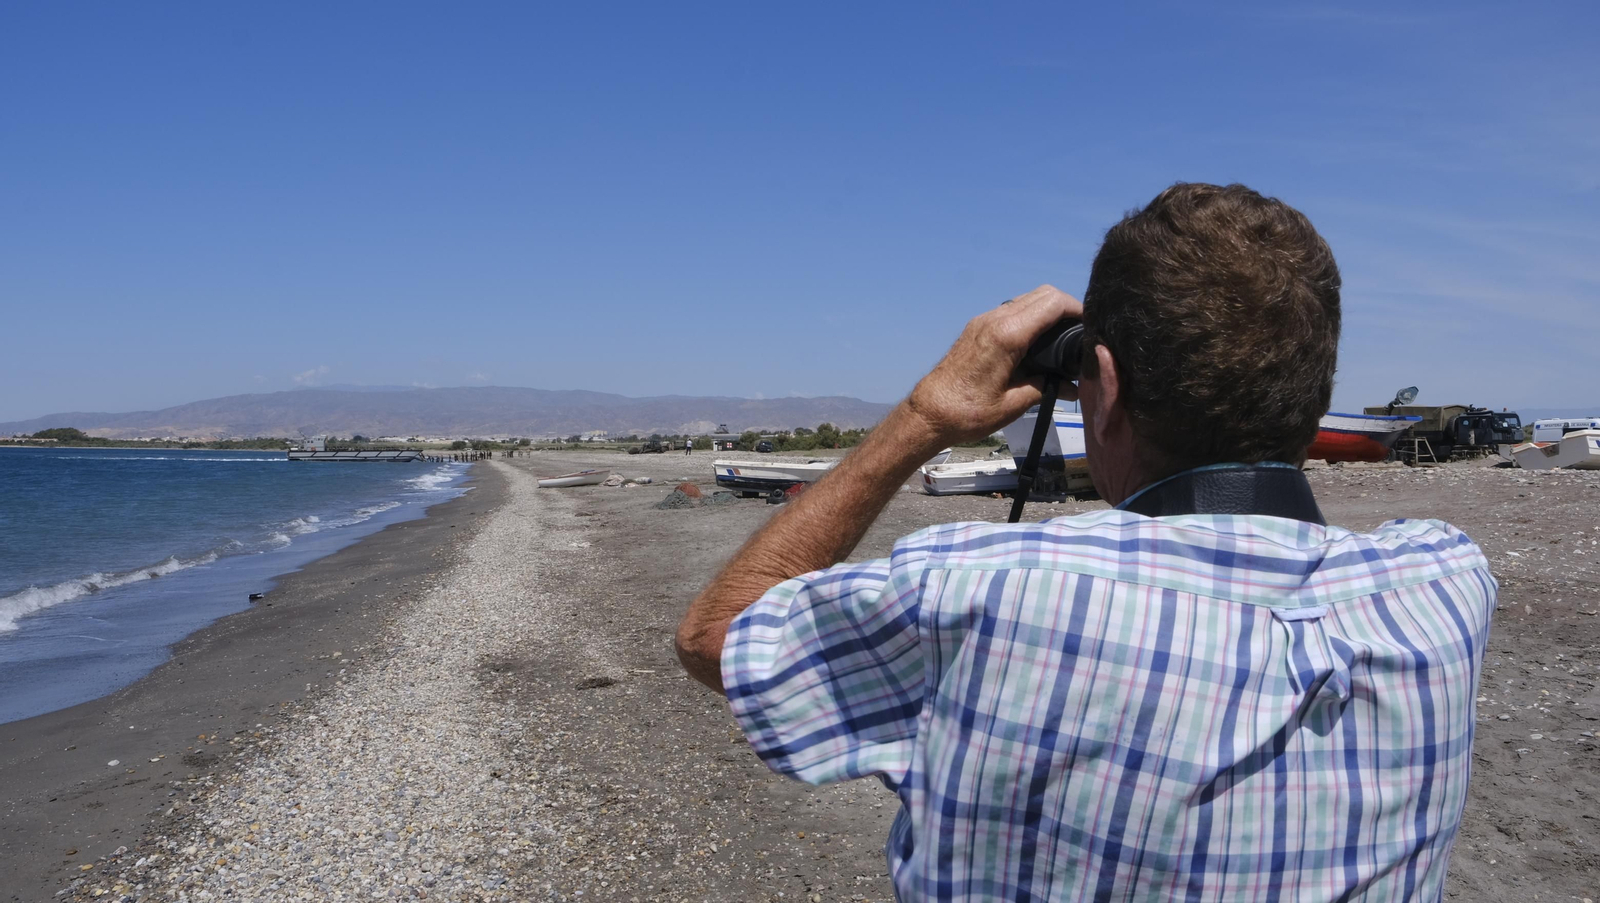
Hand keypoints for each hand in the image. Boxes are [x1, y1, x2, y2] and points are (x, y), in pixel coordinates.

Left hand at [904, 285, 1082, 445]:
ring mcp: (983, 321)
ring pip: (1026, 300)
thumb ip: (1046, 387)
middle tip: (1080, 331)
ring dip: (1047, 311)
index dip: (1077, 309)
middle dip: (1066, 307)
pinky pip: (1011, 311)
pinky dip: (1030, 318)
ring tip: (1062, 338)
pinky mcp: (977, 328)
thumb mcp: (1014, 404)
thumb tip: (1071, 386)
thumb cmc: (968, 412)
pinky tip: (1038, 342)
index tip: (1091, 324)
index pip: (1052, 303)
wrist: (929, 413)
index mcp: (1007, 336)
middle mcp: (994, 320)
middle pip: (1042, 294)